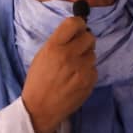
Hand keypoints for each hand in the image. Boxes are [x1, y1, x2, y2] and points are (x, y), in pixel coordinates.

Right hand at [21, 16, 96, 132]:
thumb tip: (76, 31)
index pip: (74, 23)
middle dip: (84, 42)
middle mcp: (69, 55)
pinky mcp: (89, 81)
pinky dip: (88, 73)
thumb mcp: (41, 56)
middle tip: (77, 50)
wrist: (40, 108)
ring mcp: (81, 69)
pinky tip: (76, 80)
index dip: (79, 24)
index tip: (79, 28)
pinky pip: (94, 69)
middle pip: (89, 37)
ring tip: (73, 70)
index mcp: (54, 47)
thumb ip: (58, 42)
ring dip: (86, 59)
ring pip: (93, 54)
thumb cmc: (38, 82)